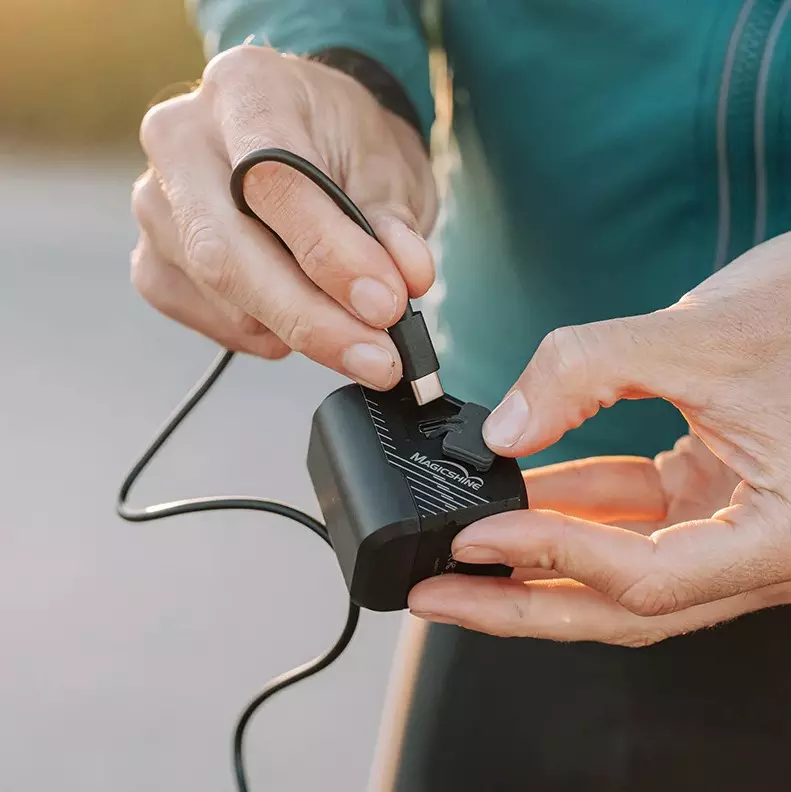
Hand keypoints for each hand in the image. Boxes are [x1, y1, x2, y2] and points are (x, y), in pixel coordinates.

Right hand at [131, 45, 436, 388]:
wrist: (313, 138)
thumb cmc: (347, 145)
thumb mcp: (388, 168)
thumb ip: (395, 225)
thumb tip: (405, 282)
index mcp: (244, 89)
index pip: (273, 182)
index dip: (331, 255)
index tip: (385, 306)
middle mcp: (180, 140)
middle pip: (225, 252)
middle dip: (310, 319)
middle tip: (378, 359)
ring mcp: (156, 205)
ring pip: (224, 299)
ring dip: (301, 330)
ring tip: (352, 320)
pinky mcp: (154, 263)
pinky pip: (213, 324)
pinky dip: (269, 336)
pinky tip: (300, 313)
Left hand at [409, 234, 790, 644]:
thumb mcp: (702, 335)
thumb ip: (591, 370)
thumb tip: (507, 428)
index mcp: (782, 535)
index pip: (648, 578)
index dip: (552, 560)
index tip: (474, 537)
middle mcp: (757, 546)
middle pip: (620, 601)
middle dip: (519, 601)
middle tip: (438, 595)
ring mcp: (732, 521)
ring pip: (618, 564)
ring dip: (536, 555)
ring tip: (458, 550)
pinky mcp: (712, 490)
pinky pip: (630, 516)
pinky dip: (570, 508)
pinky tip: (515, 492)